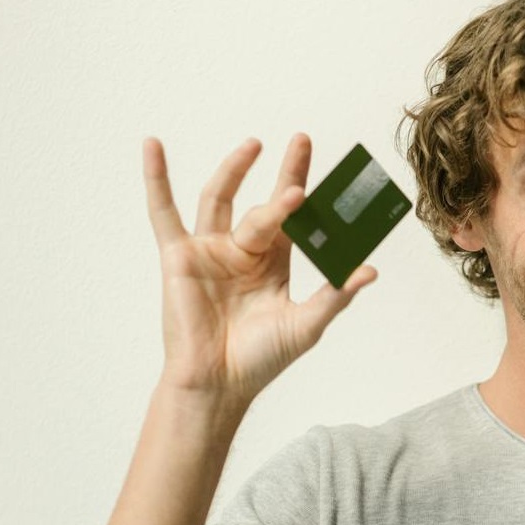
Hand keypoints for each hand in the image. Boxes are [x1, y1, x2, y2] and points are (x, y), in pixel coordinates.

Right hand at [143, 134, 376, 406]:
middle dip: (284, 175)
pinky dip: (157, 179)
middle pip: (264, 204)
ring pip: (221, 199)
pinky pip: (163, 212)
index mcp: (273, 262)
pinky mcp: (179, 256)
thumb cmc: (260, 359)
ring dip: (235, 169)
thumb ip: (335, 295)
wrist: (219, 383)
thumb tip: (370, 271)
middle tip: (302, 141)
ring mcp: (209, 251)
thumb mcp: (305, 324)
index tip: (326, 166)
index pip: (294, 218)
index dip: (306, 189)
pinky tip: (153, 146)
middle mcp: (242, 251)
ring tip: (254, 145)